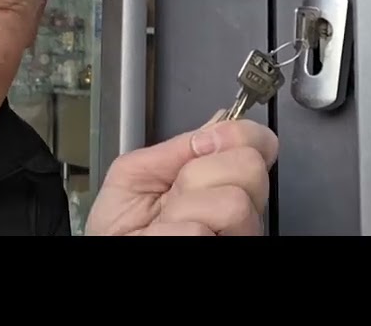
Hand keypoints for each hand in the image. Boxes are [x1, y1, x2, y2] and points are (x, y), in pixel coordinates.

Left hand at [84, 112, 278, 235]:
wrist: (111, 249)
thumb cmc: (120, 225)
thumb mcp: (137, 172)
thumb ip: (177, 147)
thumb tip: (219, 120)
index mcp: (222, 182)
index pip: (259, 143)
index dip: (235, 135)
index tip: (203, 146)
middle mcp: (238, 210)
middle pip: (250, 166)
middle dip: (201, 173)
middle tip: (175, 195)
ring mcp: (234, 234)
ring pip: (233, 202)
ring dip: (185, 209)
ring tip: (168, 223)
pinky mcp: (224, 249)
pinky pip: (198, 231)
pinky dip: (170, 232)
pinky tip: (166, 236)